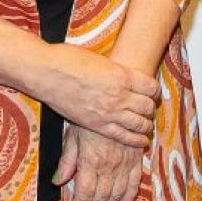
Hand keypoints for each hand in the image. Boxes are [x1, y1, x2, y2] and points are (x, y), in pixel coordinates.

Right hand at [37, 45, 159, 148]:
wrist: (46, 73)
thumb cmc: (69, 59)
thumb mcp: (100, 60)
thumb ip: (116, 71)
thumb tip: (126, 77)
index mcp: (121, 75)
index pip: (151, 87)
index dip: (154, 90)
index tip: (152, 92)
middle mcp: (119, 95)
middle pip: (148, 106)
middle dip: (151, 108)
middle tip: (149, 108)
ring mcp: (109, 112)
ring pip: (140, 123)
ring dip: (146, 124)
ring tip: (146, 125)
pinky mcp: (97, 125)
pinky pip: (124, 137)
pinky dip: (136, 140)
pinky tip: (142, 141)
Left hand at [55, 124, 145, 200]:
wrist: (115, 100)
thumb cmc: (89, 115)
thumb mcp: (72, 134)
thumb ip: (67, 160)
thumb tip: (58, 182)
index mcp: (91, 161)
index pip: (84, 195)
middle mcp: (109, 166)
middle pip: (99, 199)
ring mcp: (125, 164)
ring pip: (116, 195)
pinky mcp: (136, 160)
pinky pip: (134, 185)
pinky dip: (129, 200)